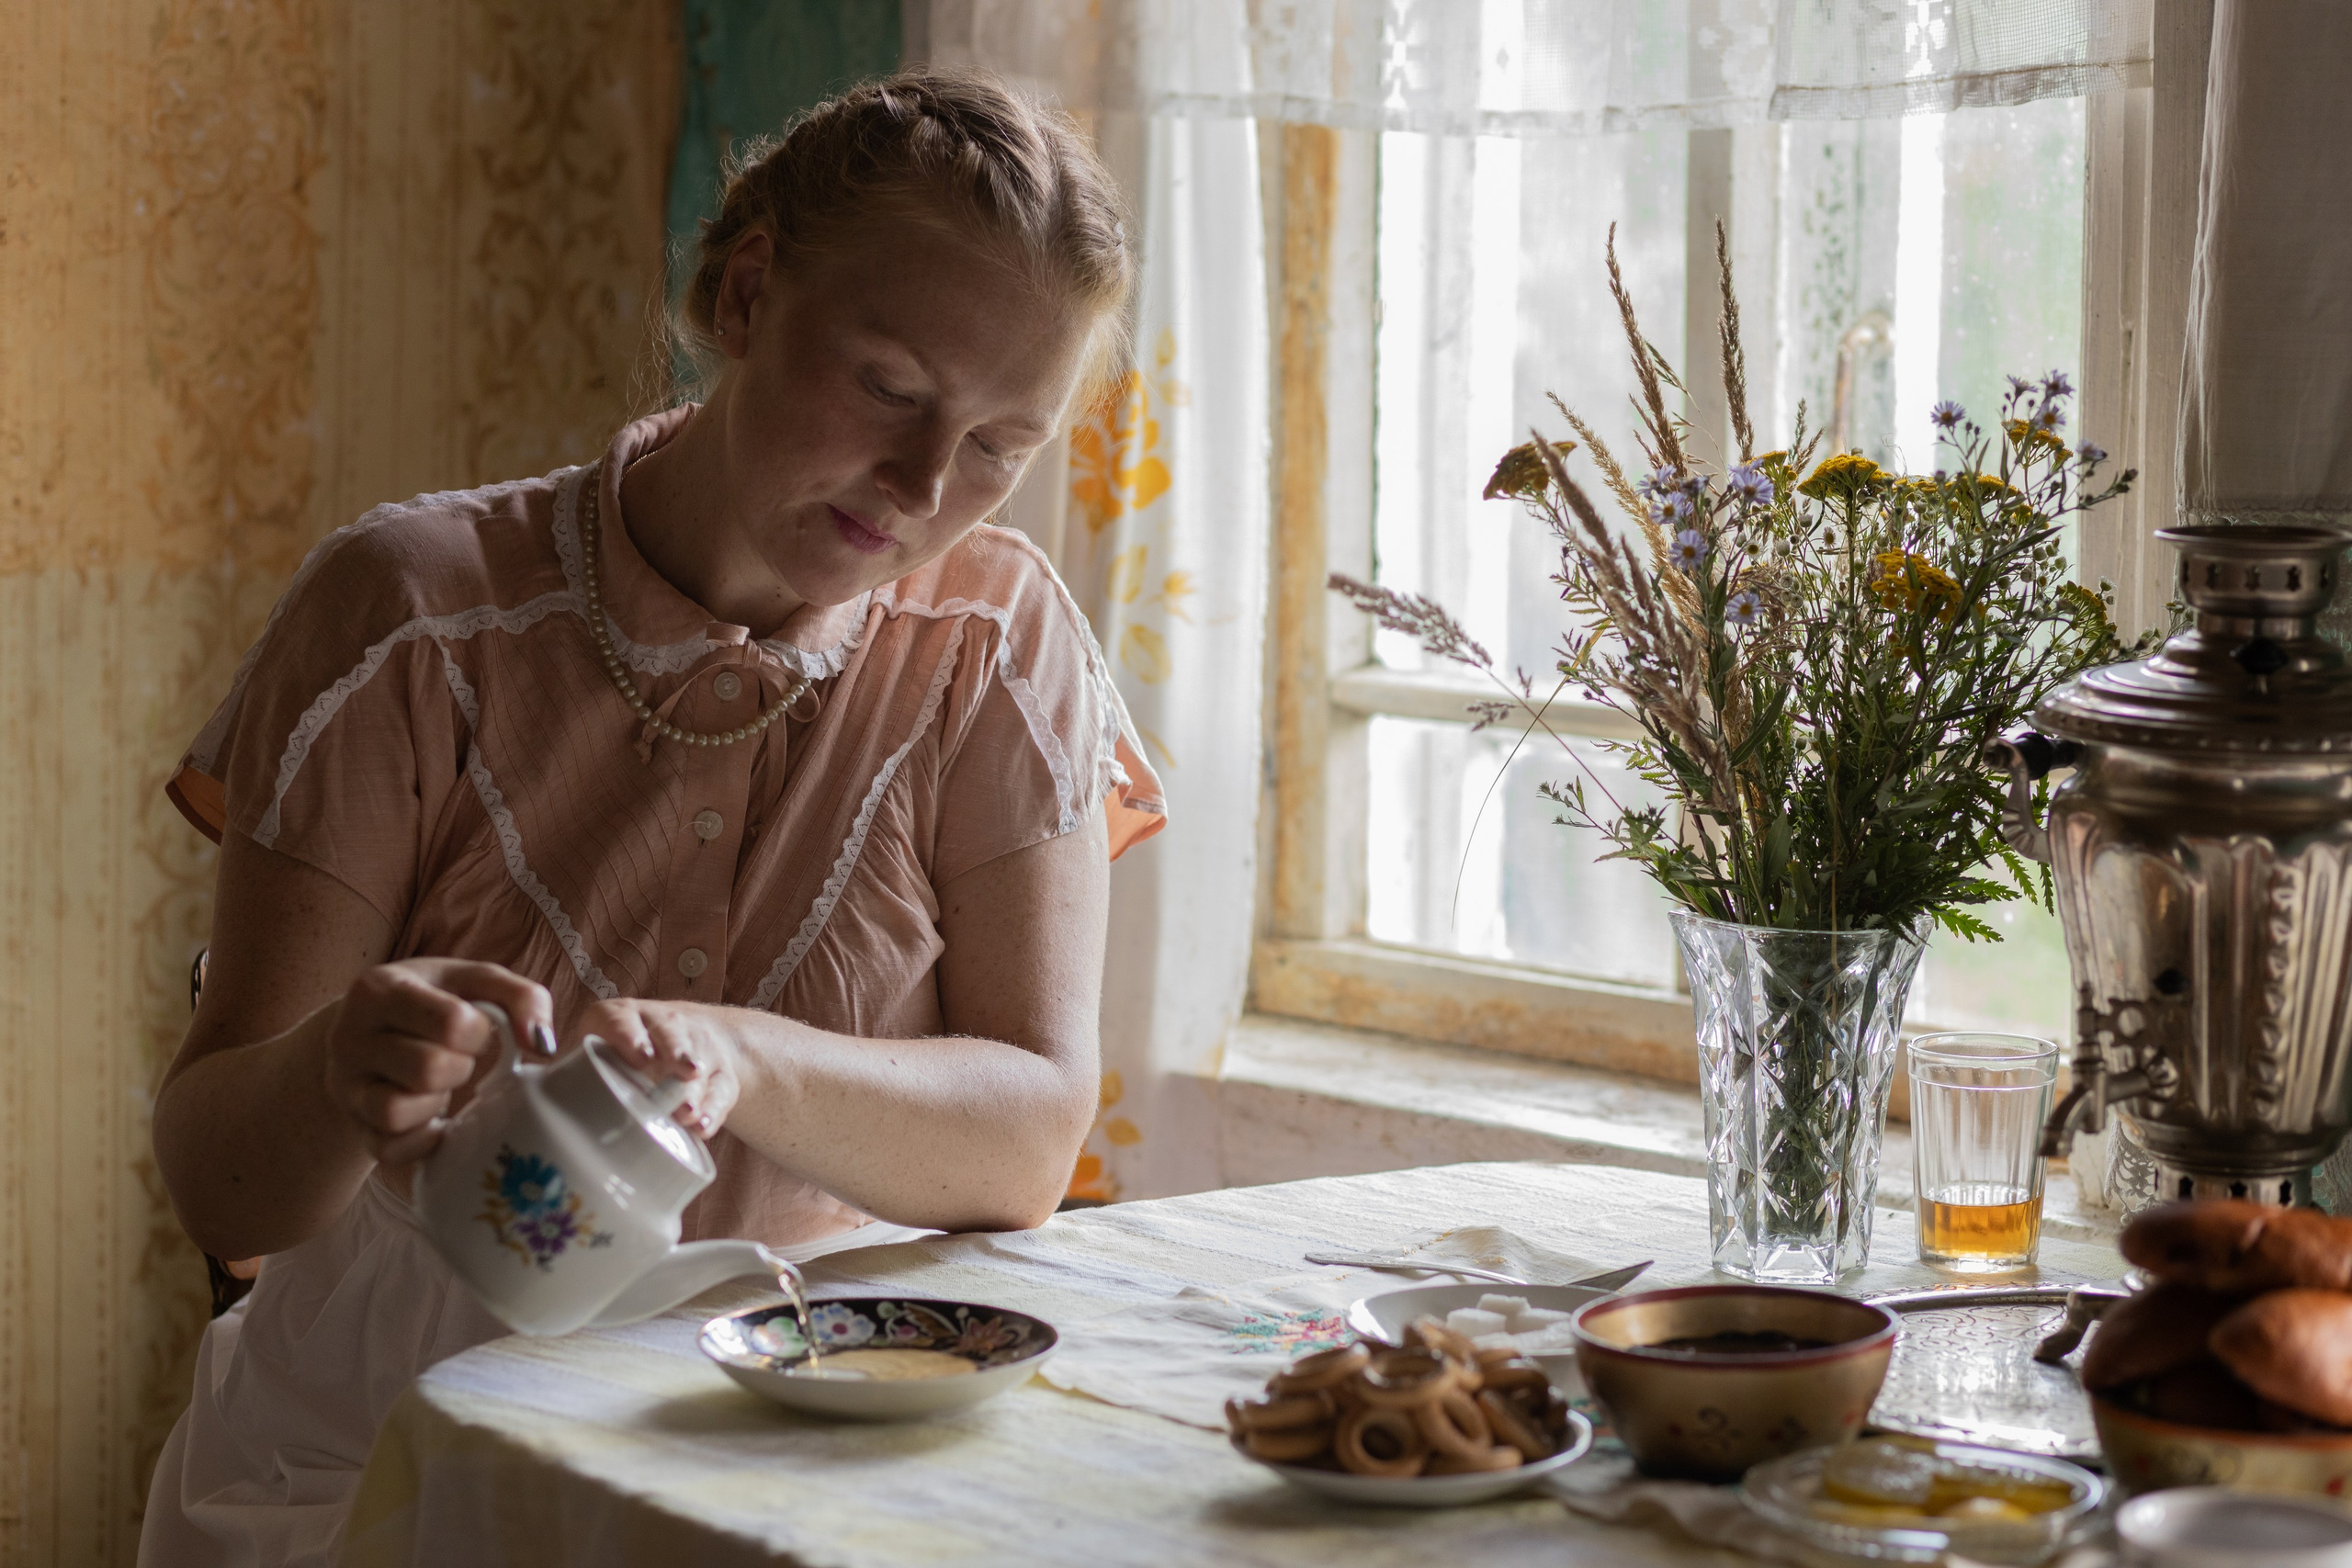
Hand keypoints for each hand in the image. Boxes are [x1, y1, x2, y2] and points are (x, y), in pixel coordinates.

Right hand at [321, 958, 555, 1165]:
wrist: (367, 1032)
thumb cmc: (433, 1002)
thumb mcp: (473, 981)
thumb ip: (521, 996)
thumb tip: (543, 1045)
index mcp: (380, 990)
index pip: (450, 1022)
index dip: (480, 1032)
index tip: (476, 1029)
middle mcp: (350, 1038)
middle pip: (427, 1069)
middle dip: (460, 1067)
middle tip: (458, 1058)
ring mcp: (346, 1087)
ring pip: (395, 1113)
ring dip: (435, 1103)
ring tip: (441, 1086)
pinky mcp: (355, 1127)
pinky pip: (389, 1149)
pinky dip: (423, 1141)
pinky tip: (434, 1120)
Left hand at [568, 998, 741, 1138]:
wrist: (689, 1047)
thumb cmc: (621, 1059)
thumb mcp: (593, 1054)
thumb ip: (564, 1069)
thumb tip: (520, 1093)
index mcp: (620, 1018)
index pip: (620, 1016)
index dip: (629, 1034)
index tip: (639, 1057)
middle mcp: (659, 1025)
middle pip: (669, 1033)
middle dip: (674, 1054)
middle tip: (677, 1078)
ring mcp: (694, 1047)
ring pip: (698, 1059)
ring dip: (693, 1087)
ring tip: (687, 1112)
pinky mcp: (719, 1074)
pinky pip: (720, 1090)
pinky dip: (713, 1110)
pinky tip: (702, 1126)